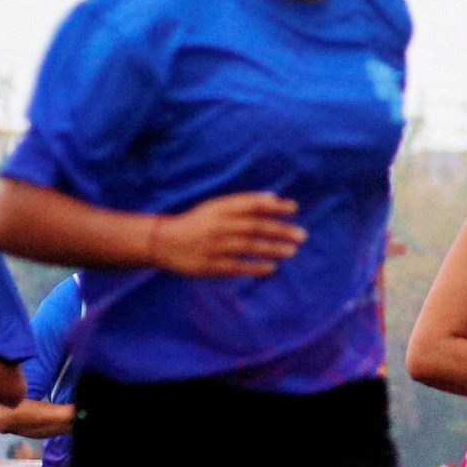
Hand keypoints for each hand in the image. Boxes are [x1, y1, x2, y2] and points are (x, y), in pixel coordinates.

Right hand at [149, 193, 304, 278]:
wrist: (163, 242)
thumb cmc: (197, 223)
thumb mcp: (215, 207)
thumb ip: (242, 203)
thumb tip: (273, 198)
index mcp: (220, 209)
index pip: (252, 204)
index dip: (274, 205)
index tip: (294, 208)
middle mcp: (218, 225)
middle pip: (254, 226)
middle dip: (281, 230)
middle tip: (303, 235)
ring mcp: (214, 246)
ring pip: (248, 247)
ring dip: (272, 249)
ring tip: (292, 251)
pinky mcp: (210, 266)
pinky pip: (237, 267)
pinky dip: (255, 267)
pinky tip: (272, 268)